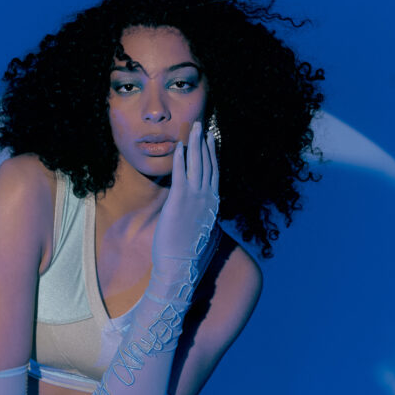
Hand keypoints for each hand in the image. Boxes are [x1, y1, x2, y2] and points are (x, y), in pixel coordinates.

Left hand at [151, 121, 219, 266]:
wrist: (181, 269)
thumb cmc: (190, 257)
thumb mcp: (204, 236)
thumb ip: (206, 222)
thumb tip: (207, 220)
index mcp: (213, 206)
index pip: (214, 174)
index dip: (213, 155)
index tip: (211, 140)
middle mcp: (208, 199)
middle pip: (208, 164)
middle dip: (204, 142)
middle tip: (201, 125)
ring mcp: (195, 199)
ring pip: (197, 164)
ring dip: (195, 143)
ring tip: (193, 127)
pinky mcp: (180, 201)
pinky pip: (181, 173)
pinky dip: (180, 158)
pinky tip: (179, 146)